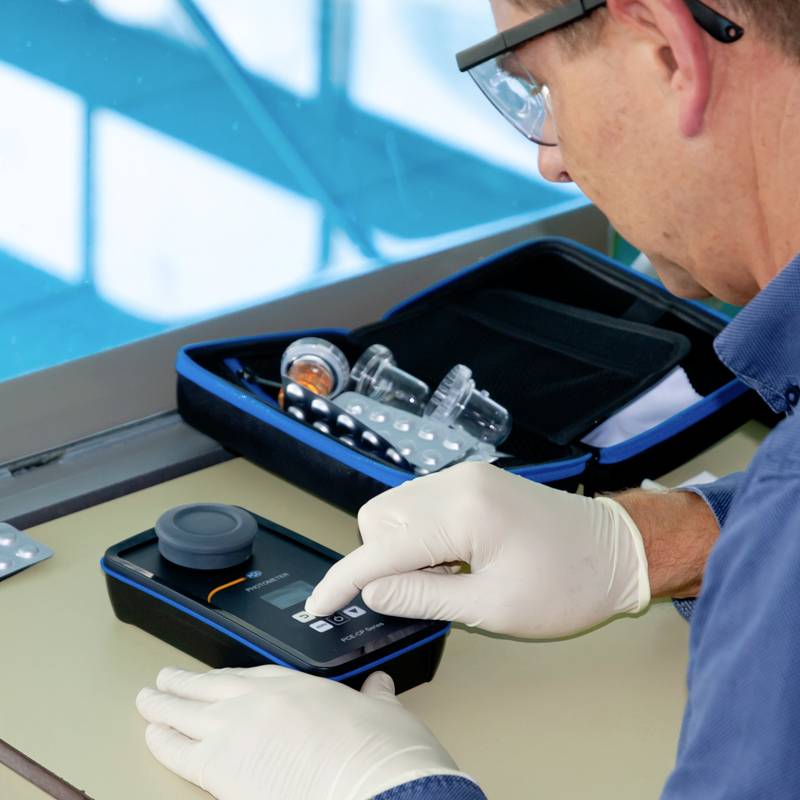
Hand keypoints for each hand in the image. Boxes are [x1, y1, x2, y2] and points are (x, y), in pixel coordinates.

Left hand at [136, 666, 472, 799]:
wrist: (373, 781)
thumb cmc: (382, 754)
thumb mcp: (386, 714)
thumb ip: (376, 698)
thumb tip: (381, 687)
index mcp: (298, 685)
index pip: (250, 676)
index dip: (226, 678)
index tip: (214, 679)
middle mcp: (261, 700)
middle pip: (209, 686)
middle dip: (183, 683)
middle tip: (165, 679)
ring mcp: (236, 730)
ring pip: (185, 710)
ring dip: (162, 704)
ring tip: (146, 700)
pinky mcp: (220, 767)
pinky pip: (177, 749)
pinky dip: (160, 740)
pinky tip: (151, 736)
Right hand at [306, 462, 649, 638]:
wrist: (618, 551)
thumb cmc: (567, 586)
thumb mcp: (493, 607)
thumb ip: (423, 597)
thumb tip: (369, 590)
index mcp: (464, 512)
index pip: (382, 548)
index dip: (344, 580)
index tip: (319, 605)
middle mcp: (457, 482)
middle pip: (380, 518)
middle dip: (383, 558)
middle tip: (426, 591)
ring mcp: (464, 476)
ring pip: (397, 509)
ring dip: (402, 547)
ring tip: (448, 576)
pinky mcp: (472, 480)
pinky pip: (421, 504)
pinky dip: (421, 534)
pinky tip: (455, 558)